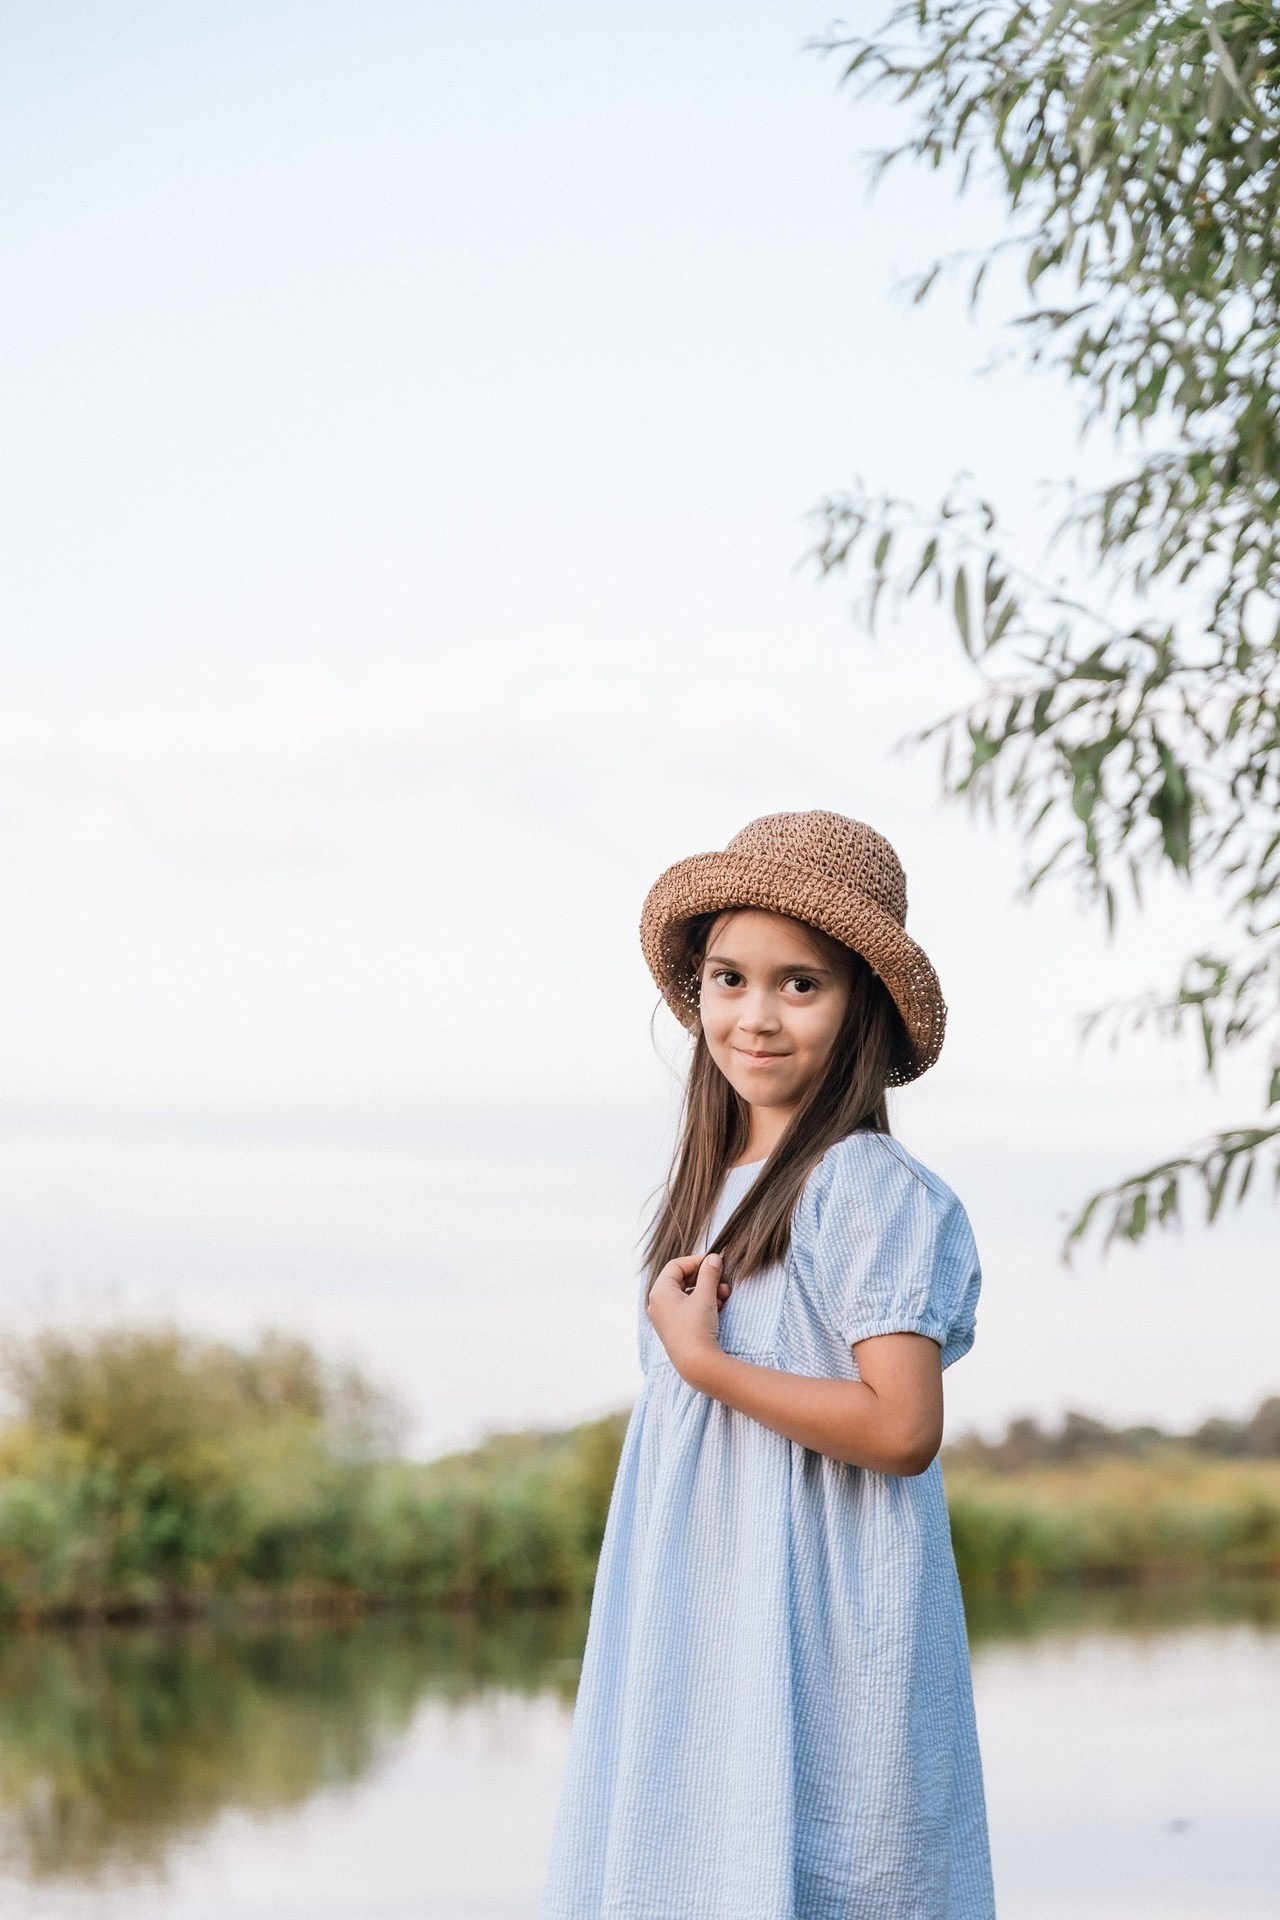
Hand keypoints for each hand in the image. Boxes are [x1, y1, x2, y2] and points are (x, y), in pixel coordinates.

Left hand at [646, 1252, 729, 1387]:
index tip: (714, 1262)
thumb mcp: (705, 1296)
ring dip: (706, 1290)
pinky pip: (687, 1308)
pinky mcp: (674, 1328)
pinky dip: (702, 1303)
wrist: (696, 1364)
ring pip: (686, 1294)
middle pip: (681, 1279)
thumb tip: (713, 1258)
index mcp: (659, 1291)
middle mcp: (658, 1303)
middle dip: (704, 1278)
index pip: (676, 1265)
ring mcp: (665, 1317)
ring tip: (724, 1294)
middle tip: (722, 1279)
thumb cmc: (697, 1327)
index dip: (696, 1261)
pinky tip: (718, 1305)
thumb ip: (709, 1274)